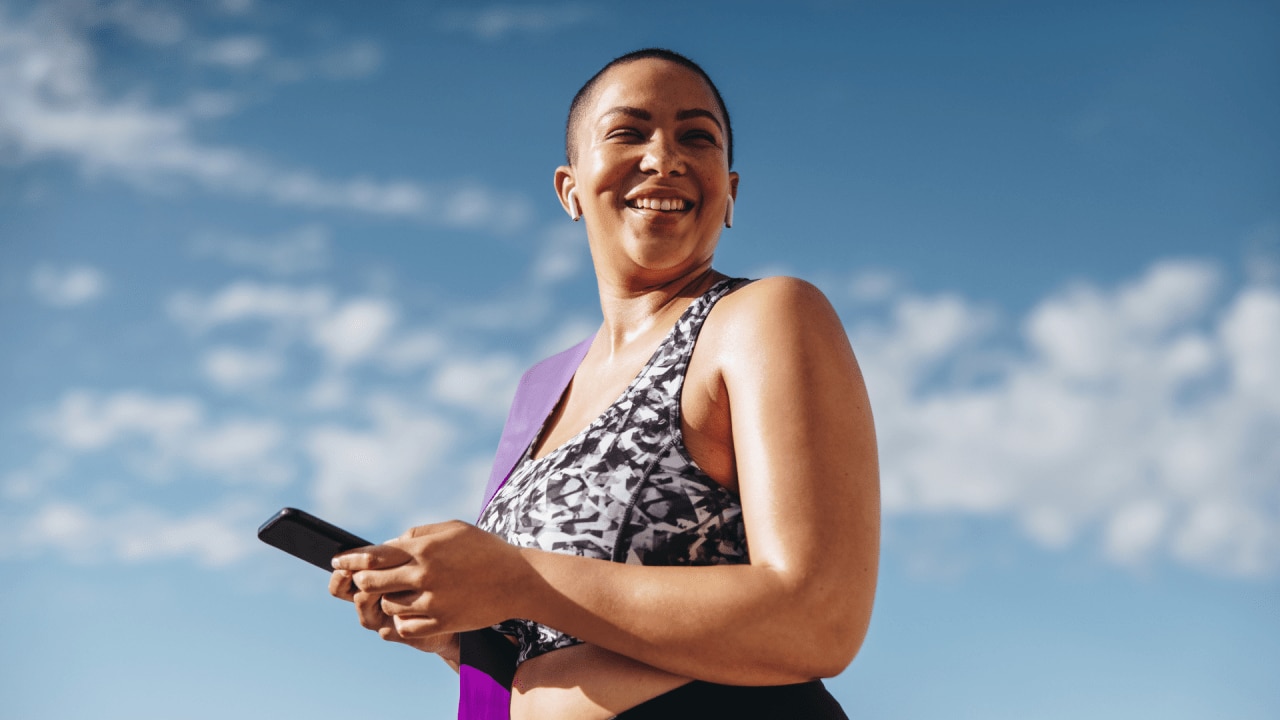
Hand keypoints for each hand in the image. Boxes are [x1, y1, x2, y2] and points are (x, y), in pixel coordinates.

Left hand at [332, 520, 528, 640]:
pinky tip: (411, 610)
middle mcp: (424, 574)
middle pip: (372, 582)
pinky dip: (402, 619)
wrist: (518, 580)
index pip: (373, 555)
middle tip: (361, 580)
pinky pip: (404, 626)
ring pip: (387, 605)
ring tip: (398, 593)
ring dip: (387, 599)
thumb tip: (389, 544)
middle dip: (362, 581)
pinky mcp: (441, 621)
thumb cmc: (485, 550)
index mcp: (424, 548)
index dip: (351, 559)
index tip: (338, 561)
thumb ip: (419, 534)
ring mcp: (432, 601)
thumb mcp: (453, 529)